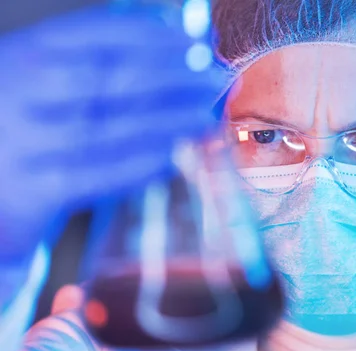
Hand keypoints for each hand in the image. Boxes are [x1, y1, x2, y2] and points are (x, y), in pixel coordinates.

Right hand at [0, 4, 224, 261]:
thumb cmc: (20, 129)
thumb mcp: (39, 84)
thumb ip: (90, 66)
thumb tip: (168, 50)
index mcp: (21, 56)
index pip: (94, 36)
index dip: (152, 38)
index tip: (196, 44)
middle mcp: (17, 94)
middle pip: (110, 80)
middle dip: (174, 78)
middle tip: (219, 79)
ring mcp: (22, 144)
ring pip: (111, 128)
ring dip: (169, 121)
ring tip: (209, 116)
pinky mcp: (31, 194)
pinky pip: (100, 176)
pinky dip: (143, 164)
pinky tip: (175, 156)